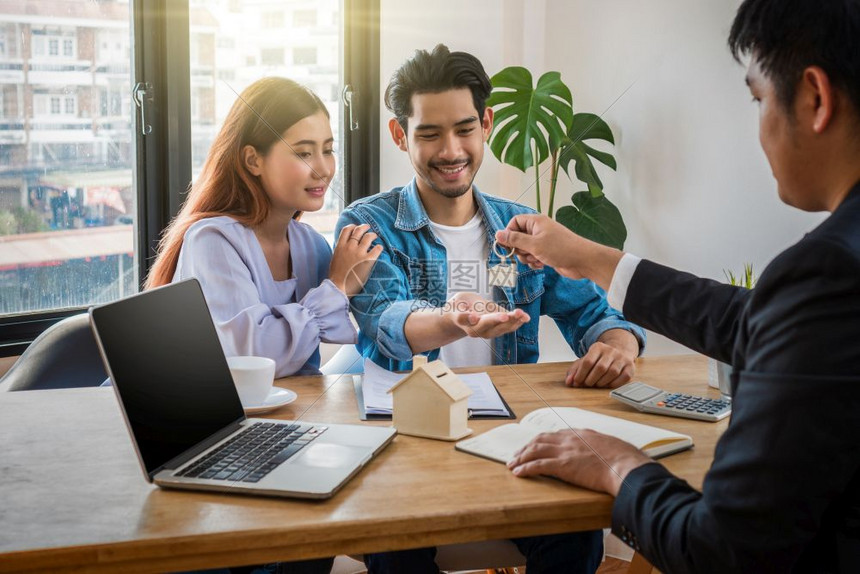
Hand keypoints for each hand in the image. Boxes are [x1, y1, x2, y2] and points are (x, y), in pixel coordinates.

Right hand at [329, 224, 383, 295]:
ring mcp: (359, 253)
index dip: (353, 226)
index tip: (356, 227)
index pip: (347, 230)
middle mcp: (349, 247)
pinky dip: (379, 247)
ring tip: (375, 236)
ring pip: (368, 237)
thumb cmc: (336, 277)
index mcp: (340, 246)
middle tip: (368, 227)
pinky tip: (379, 248)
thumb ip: (340, 251)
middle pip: (358, 231)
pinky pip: (376, 249)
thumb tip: (344, 247)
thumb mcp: (335, 259)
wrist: (339, 287)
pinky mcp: (368, 260)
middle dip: (364, 227)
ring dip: (373, 235)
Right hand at [446, 292, 529, 338]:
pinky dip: (517, 322)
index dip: (469, 317)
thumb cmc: (461, 306)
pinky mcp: (498, 330)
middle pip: (486, 325)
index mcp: (462, 320)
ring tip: (521, 314)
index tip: (474, 316)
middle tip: (506, 316)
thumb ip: (464, 308)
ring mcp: (487, 332)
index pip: (464, 319)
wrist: (465, 316)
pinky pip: (508, 327)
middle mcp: (475, 330)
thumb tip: (474, 317)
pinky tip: (525, 317)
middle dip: (497, 320)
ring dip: (512, 321)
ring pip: (500, 328)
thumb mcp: (459, 301)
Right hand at [495, 214, 622, 289]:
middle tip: (525, 254)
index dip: (509, 233)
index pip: (515, 222)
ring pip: (525, 249)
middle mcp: (539, 230)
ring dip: (527, 257)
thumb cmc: (561, 249)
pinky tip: (541, 264)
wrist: (583, 261)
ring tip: (536, 259)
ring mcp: (543, 241)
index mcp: (536, 222)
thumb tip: (498, 234)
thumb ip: (515, 240)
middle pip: (518, 237)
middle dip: (519, 249)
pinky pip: (533, 256)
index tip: (507, 245)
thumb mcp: (534, 245)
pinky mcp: (547, 252)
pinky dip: (534, 262)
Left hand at [507, 429, 651, 495]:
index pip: (554, 435)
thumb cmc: (623, 459)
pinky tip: (518, 472)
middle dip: (526, 448)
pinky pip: (538, 465)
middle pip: (539, 440)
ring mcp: (565, 451)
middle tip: (517, 455)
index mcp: (579, 433)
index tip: (534, 446)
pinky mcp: (563, 465)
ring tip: (512, 464)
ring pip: (535, 450)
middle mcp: (569, 439)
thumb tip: (599, 451)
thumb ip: (597, 446)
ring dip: (521, 457)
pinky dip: (525, 468)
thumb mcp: (609, 446)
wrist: (625, 465)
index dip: (541, 441)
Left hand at [566, 330, 638, 387]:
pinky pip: (623, 377)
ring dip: (601, 383)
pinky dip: (614, 384)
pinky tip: (607, 384)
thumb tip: (568, 382)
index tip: (577, 382)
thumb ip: (574, 371)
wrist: (619, 351)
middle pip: (600, 368)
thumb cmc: (599, 359)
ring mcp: (622, 358)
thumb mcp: (585, 360)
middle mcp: (611, 351)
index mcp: (598, 347)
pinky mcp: (630, 366)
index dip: (580, 374)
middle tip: (587, 384)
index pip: (587, 361)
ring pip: (612, 372)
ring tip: (596, 384)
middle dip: (591, 379)